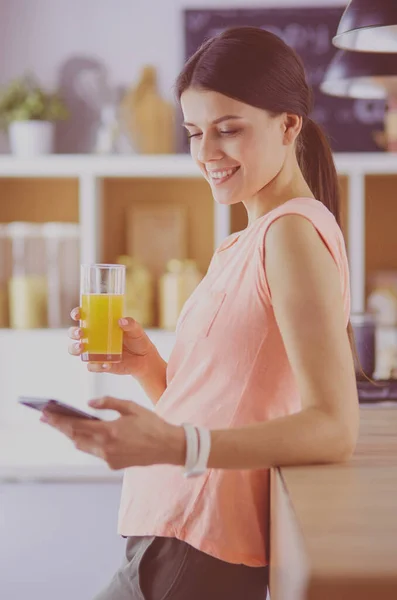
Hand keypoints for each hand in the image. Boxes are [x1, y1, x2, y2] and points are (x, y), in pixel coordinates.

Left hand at [40, 396, 184, 469]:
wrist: (168, 447)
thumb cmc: (151, 423)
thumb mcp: (131, 407)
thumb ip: (108, 403)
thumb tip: (88, 404)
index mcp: (109, 431)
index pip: (76, 425)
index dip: (58, 419)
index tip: (46, 413)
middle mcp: (105, 447)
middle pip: (74, 437)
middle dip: (59, 426)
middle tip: (46, 417)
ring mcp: (108, 458)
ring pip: (82, 446)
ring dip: (72, 435)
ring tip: (61, 424)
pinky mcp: (113, 464)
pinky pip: (95, 451)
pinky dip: (87, 442)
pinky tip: (83, 434)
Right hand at [68, 308, 156, 376]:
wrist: (144, 359)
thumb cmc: (137, 339)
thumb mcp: (136, 329)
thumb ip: (131, 324)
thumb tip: (122, 321)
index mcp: (100, 324)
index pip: (83, 316)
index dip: (76, 313)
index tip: (77, 314)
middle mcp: (93, 337)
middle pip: (75, 333)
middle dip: (73, 332)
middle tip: (80, 333)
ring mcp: (95, 351)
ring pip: (77, 350)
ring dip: (75, 349)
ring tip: (82, 348)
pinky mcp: (100, 365)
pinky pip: (92, 366)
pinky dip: (96, 366)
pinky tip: (106, 364)